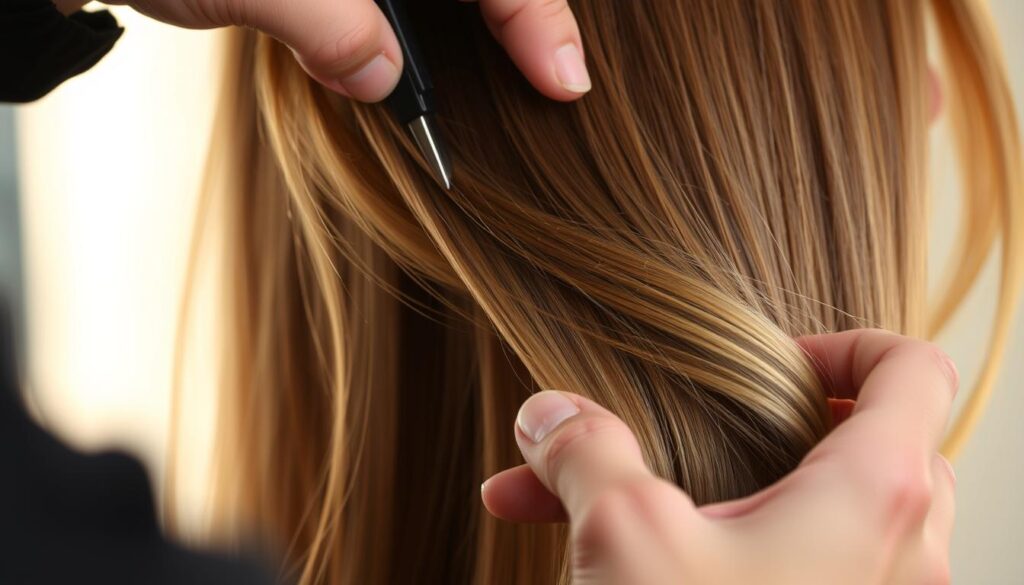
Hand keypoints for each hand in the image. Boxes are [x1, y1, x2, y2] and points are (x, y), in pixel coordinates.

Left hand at [53, 0, 589, 102]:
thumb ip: (330, 29)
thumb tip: (384, 79)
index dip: (534, 14)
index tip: (565, 80)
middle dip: (513, 15)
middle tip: (546, 77)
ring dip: (465, 28)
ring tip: (496, 71)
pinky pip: (389, 0)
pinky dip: (406, 30)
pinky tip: (401, 61)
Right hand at [482, 329, 957, 583]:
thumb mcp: (625, 537)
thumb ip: (585, 453)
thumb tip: (546, 413)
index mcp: (873, 496)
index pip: (913, 370)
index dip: (847, 345)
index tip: (771, 367)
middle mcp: (901, 556)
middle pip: (878, 444)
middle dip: (785, 430)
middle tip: (720, 435)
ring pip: (837, 519)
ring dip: (742, 498)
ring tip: (638, 502)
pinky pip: (813, 576)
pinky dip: (737, 555)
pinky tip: (641, 565)